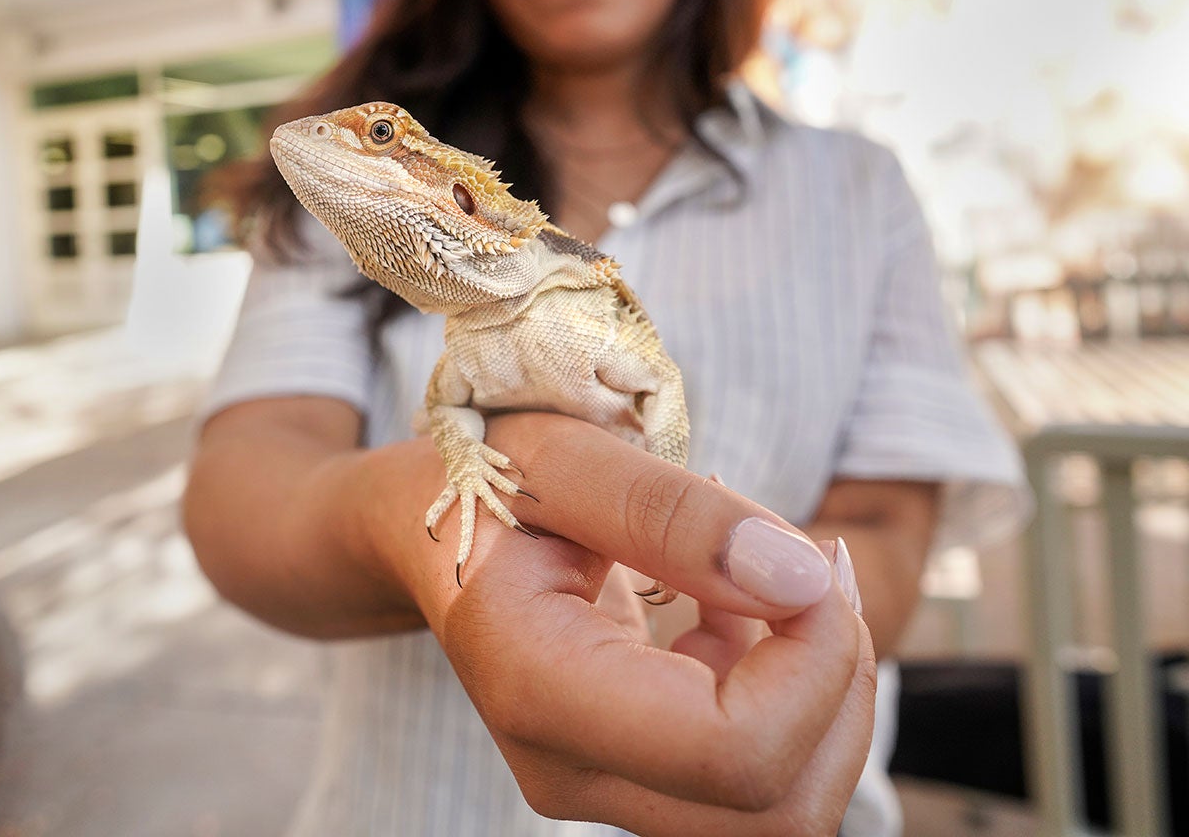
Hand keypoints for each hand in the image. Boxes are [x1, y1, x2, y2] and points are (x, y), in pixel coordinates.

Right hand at [381, 413, 874, 836]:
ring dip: (818, 686)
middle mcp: (568, 768)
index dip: (814, 660)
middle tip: (813, 561)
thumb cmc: (490, 476)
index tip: (806, 555)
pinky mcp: (630, 771)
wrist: (427, 530)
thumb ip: (672, 515)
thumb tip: (802, 580)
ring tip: (776, 572)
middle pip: (778, 807)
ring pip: (780, 804)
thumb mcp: (569, 458)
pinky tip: (739, 604)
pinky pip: (755, 771)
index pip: (736, 751)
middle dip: (834, 681)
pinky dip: (787, 686)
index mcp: (540, 686)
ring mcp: (599, 782)